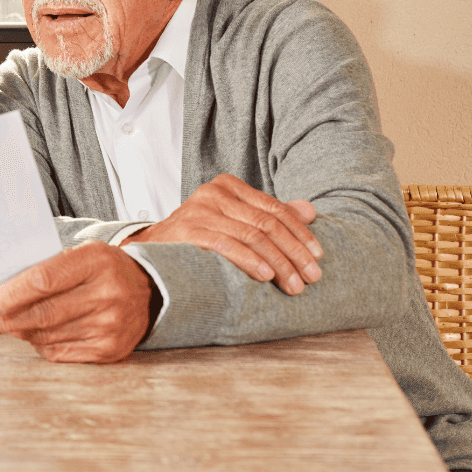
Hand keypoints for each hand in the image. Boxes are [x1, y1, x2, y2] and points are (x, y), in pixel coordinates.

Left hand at [0, 241, 152, 362]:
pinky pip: (60, 352)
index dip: (12, 295)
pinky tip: (35, 335)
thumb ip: (46, 270)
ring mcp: (110, 325)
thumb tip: (2, 297)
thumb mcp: (81, 255)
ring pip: (48, 335)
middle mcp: (106, 294)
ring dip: (22, 332)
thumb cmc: (102, 270)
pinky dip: (41, 344)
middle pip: (43, 313)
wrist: (148, 291)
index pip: (44, 280)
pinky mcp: (110, 349)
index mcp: (95, 261)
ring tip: (9, 325)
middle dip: (6, 321)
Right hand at [124, 174, 321, 294]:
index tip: (318, 258)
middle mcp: (214, 193)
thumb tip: (311, 211)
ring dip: (278, 263)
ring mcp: (199, 210)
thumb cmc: (200, 236)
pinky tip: (265, 276)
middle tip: (311, 278)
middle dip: (294, 253)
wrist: (153, 249)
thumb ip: (271, 215)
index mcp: (229, 186)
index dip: (301, 234)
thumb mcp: (237, 220)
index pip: (276, 209)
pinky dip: (249, 261)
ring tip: (293, 285)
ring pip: (252, 236)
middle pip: (267, 224)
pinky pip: (227, 244)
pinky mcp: (188, 229)